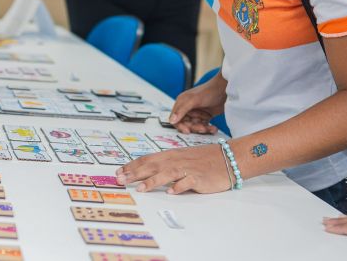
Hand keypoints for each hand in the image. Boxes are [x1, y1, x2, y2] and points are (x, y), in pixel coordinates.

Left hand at [116, 143, 232, 193]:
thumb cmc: (203, 159)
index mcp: (170, 155)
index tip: (118, 172)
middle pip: (151, 166)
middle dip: (134, 173)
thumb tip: (147, 172)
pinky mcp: (199, 177)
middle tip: (119, 180)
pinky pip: (187, 182)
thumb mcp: (181, 158)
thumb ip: (165, 164)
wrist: (228, 158)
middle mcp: (176, 160)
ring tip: (140, 189)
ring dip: (152, 181)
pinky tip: (170, 192)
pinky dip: (179, 187)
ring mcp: (187, 168)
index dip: (131, 165)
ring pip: (166, 173)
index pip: (146, 159)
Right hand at [169, 74, 226, 133]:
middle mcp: (187, 108)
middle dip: (194, 127)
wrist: (226, 90)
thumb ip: (182, 110)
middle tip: (203, 128)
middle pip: (186, 124)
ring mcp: (197, 113)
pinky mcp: (205, 116)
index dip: (180, 126)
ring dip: (203, 128)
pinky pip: (203, 126)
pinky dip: (208, 128)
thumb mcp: (193, 100)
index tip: (188, 131)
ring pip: (195, 126)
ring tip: (211, 128)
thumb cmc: (209, 91)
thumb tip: (171, 121)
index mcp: (181, 103)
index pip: (175, 119)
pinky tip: (214, 128)